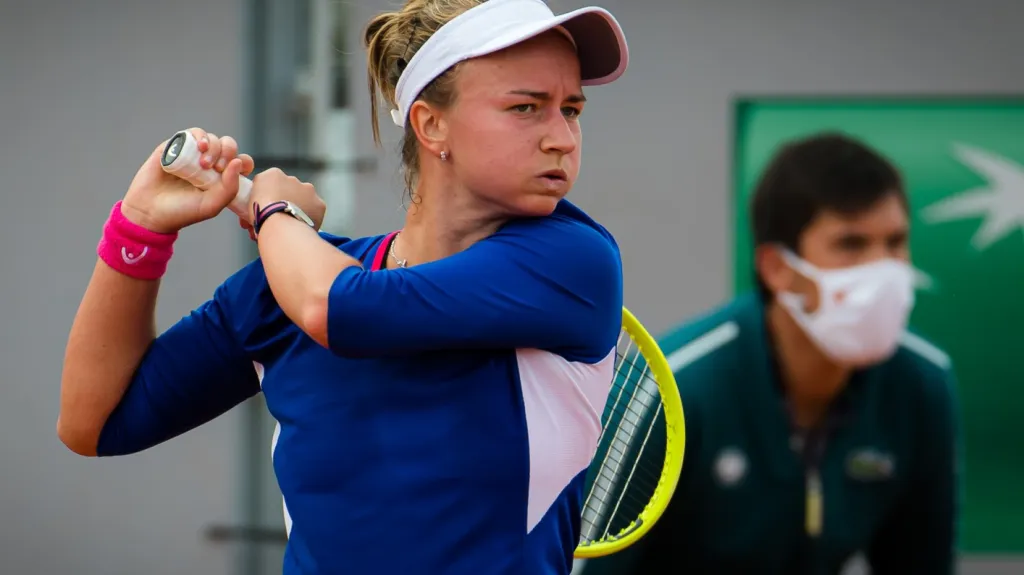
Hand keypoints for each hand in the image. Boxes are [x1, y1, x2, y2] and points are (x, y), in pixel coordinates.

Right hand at [120, 128, 254, 233]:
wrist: (149, 210)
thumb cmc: (182, 211)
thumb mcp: (211, 205)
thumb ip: (229, 188)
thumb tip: (238, 162)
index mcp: (222, 178)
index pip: (241, 162)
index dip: (242, 162)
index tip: (230, 173)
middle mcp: (210, 164)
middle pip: (228, 146)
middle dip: (227, 152)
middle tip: (216, 168)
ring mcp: (193, 154)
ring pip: (213, 138)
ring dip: (214, 146)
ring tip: (204, 163)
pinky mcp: (176, 146)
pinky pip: (194, 133)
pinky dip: (200, 136)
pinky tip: (200, 146)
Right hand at [248, 168, 325, 231]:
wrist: (281, 225)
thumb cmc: (260, 215)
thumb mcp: (248, 200)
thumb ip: (258, 197)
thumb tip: (265, 204)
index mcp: (272, 174)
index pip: (271, 184)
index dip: (268, 198)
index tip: (265, 211)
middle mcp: (292, 178)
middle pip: (288, 191)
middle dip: (284, 202)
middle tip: (278, 218)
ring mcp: (308, 190)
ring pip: (303, 200)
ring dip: (298, 209)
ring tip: (290, 225)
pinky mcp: (319, 204)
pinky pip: (314, 211)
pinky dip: (310, 217)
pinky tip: (301, 227)